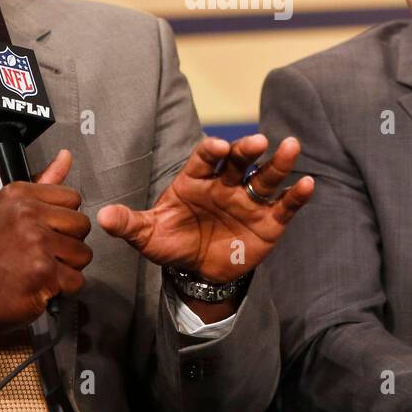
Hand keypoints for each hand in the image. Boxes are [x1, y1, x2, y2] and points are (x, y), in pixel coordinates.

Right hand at [0, 149, 90, 356]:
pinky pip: (77, 280)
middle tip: (41, 252)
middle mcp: (27, 214)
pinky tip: (41, 284)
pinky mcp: (43, 273)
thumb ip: (45, 182)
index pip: (73, 198)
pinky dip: (63, 288)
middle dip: (68, 243)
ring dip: (68, 267)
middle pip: (82, 225)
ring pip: (83, 254)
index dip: (62, 219)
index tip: (43, 229)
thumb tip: (67, 155)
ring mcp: (36, 244)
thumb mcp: (10, 208)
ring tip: (41, 268)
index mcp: (19, 193)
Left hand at [96, 134, 313, 281]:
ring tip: (290, 147)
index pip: (204, 159)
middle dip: (246, 149)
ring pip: (265, 176)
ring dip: (278, 162)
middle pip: (238, 161)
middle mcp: (226, 184)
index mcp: (196, 179)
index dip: (211, 151)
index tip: (216, 147)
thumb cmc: (173, 242)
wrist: (199, 270)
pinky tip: (308, 184)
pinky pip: (284, 205)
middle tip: (257, 140)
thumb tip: (103, 219)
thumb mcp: (148, 235)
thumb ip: (129, 225)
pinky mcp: (269, 221)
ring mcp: (249, 200)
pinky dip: (296, 195)